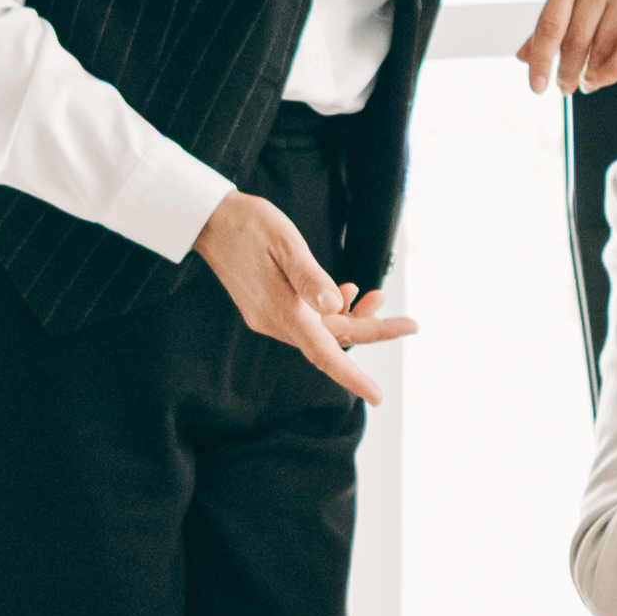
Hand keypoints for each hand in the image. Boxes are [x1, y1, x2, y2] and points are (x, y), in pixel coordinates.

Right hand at [195, 189, 414, 399]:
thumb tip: (338, 305)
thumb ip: (310, 276)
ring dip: (353, 317)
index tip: (377, 396)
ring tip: (377, 294)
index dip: (353, 377)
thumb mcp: (285, 242)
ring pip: (322, 329)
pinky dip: (332, 309)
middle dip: (371, 331)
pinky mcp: (269, 306)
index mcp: (282, 310)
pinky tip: (346, 289)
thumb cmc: (248, 224)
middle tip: (409, 324)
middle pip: (332, 340)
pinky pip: (308, 319)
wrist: (207, 219)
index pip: (325, 353)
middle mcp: (275, 321)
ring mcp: (270, 315)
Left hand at [517, 0, 616, 94]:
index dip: (541, 60)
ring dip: (591, 74)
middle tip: (565, 87)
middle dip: (567, 71)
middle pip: (575, 39)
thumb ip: (550, 24)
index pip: (549, 25)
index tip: (537, 87)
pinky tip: (602, 79)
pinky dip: (613, 72)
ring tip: (586, 83)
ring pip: (602, 47)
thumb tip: (523, 58)